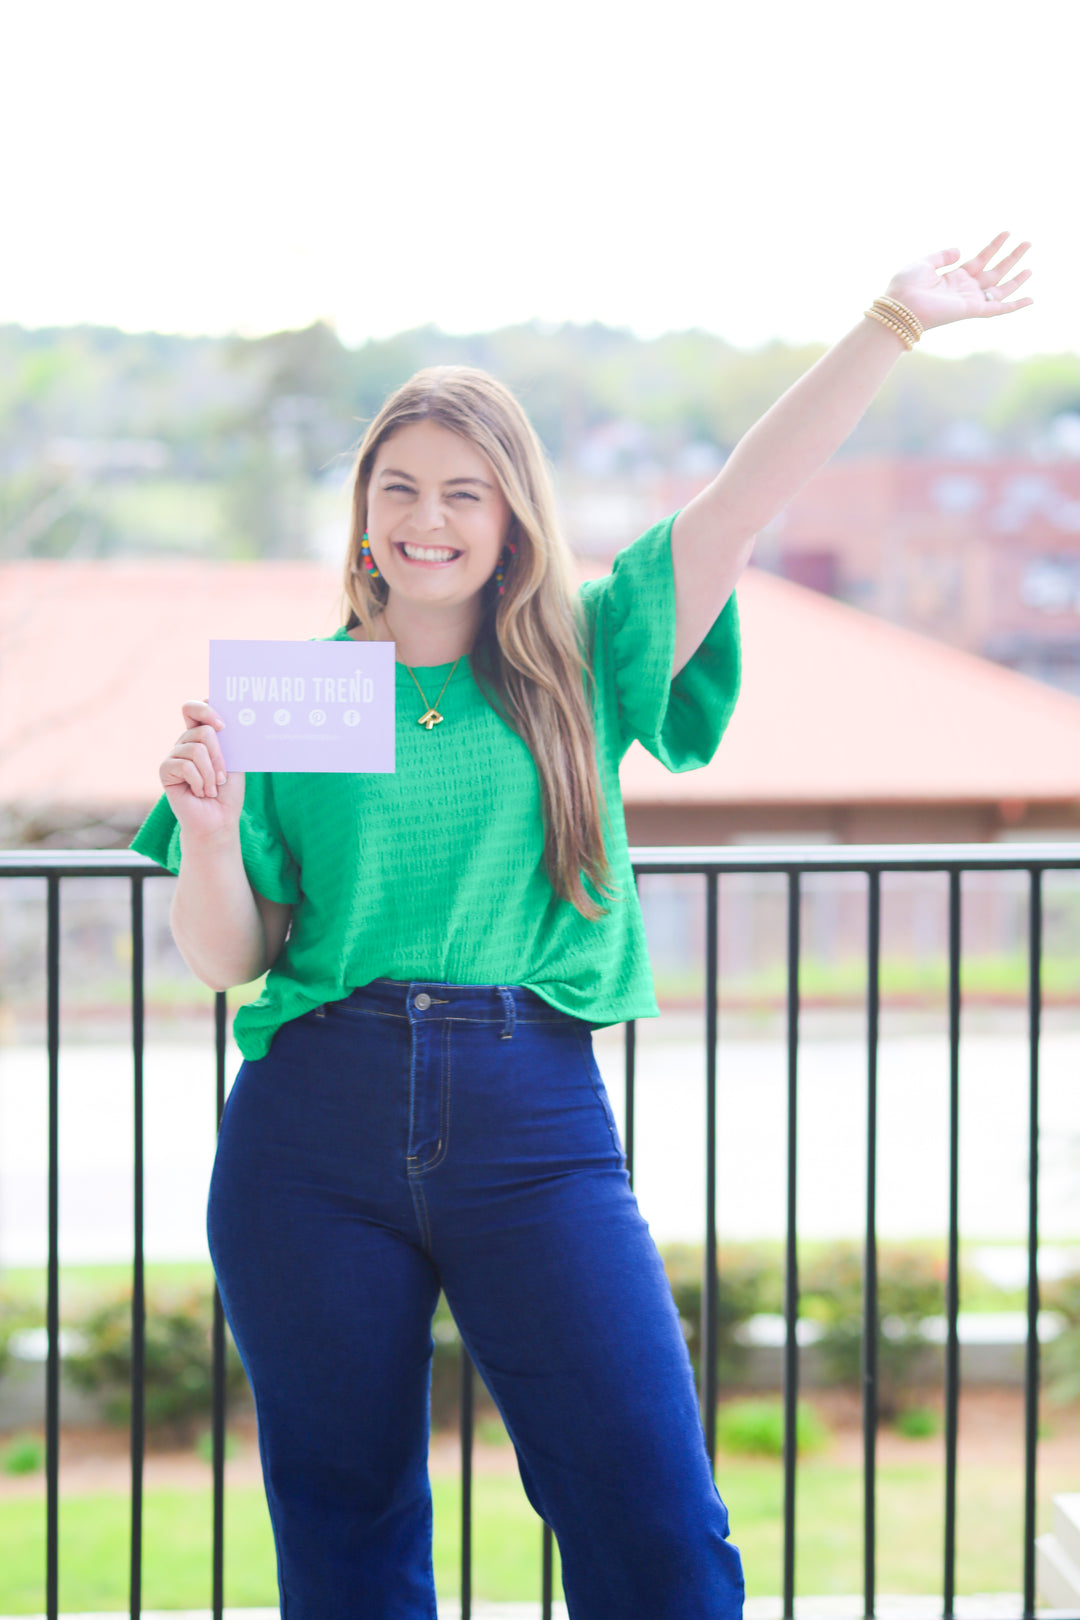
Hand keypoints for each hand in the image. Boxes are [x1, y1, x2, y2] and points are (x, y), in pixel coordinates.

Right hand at [160, 699, 244, 839]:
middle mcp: (185, 741)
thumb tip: (230, 719)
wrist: (218, 820)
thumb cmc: (228, 792)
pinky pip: (185, 766)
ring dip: (211, 774)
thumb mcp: (235, 761)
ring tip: (213, 788)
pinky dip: (199, 782)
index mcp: (201, 735)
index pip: (194, 709)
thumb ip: (229, 739)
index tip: (224, 724)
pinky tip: (200, 793)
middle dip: (219, 754)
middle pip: (202, 730)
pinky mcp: (165, 770)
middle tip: (224, 776)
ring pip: (196, 749)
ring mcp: (174, 755)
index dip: (206, 709)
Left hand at [882, 231, 1033, 331]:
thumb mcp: (924, 263)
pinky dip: (1015, 305)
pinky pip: (998, 308)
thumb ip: (942, 256)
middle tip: (1028, 242)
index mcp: (953, 277)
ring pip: (1000, 289)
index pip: (980, 259)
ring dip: (1016, 278)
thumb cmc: (905, 286)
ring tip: (1031, 265)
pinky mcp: (972, 310)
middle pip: (995, 271)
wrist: (900, 306)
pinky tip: (1031, 299)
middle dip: (1012, 257)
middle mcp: (964, 289)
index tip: (1007, 232)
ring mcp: (969, 300)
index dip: (994, 246)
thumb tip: (960, 250)